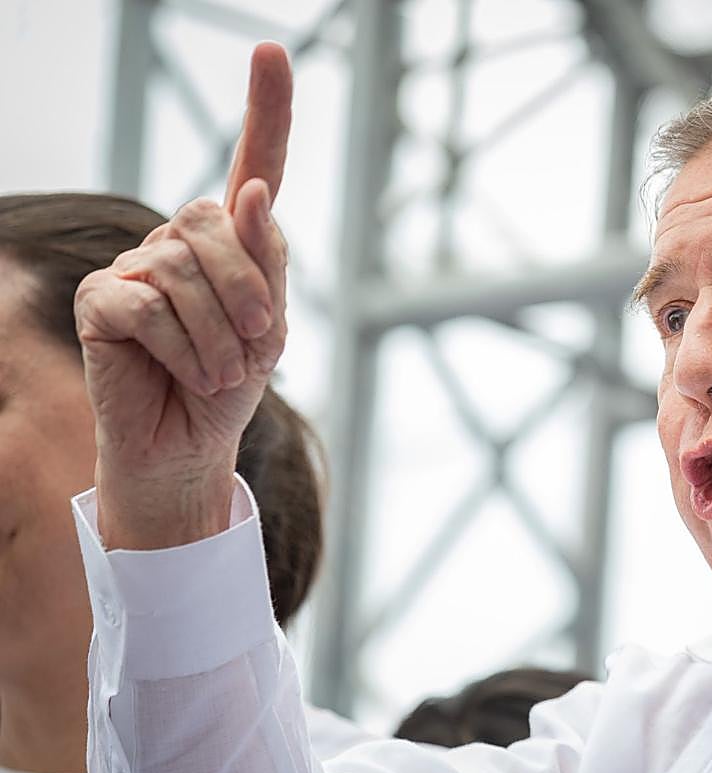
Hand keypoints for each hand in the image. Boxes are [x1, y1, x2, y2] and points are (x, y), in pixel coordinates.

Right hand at [75, 43, 292, 548]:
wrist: (189, 445)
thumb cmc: (232, 383)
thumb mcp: (269, 329)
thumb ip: (265, 264)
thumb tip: (247, 194)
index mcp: (233, 241)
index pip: (255, 164)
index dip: (266, 111)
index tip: (274, 52)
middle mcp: (181, 240)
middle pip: (216, 219)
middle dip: (248, 287)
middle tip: (259, 342)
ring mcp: (135, 265)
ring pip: (183, 268)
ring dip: (219, 333)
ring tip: (221, 372)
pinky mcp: (101, 298)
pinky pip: (146, 305)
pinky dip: (181, 347)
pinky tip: (187, 371)